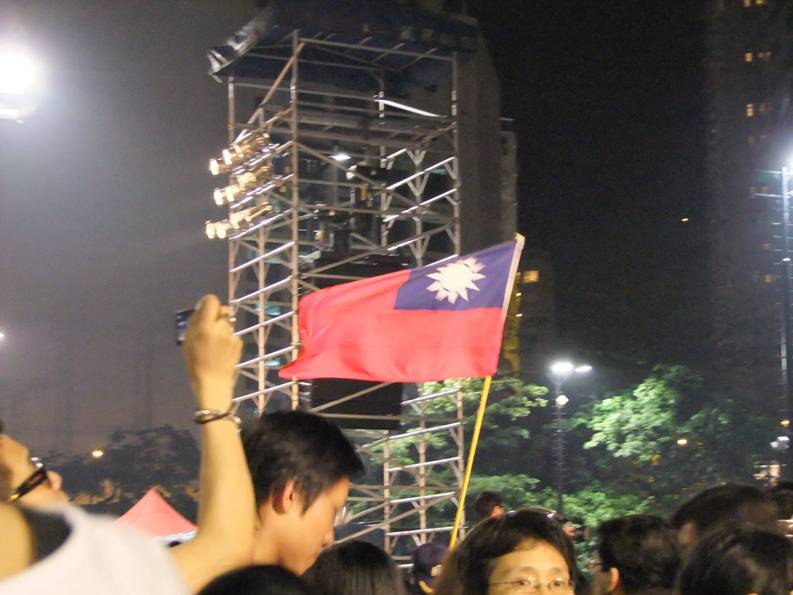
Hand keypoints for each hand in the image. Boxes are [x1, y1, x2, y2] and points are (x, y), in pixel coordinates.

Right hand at [182, 294, 241, 409]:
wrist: (213, 382)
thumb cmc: (195, 363)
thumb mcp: (187, 341)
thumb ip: (194, 323)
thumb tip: (201, 309)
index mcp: (206, 327)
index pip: (212, 301)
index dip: (207, 302)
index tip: (204, 310)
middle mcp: (221, 328)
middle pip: (222, 309)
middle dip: (216, 315)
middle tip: (210, 326)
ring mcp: (232, 335)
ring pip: (228, 322)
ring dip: (222, 327)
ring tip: (215, 342)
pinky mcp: (239, 342)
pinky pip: (232, 333)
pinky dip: (227, 338)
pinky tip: (222, 350)